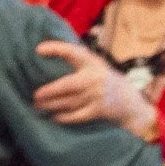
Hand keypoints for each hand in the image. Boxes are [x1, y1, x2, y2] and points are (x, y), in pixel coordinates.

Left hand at [33, 40, 157, 136]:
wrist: (129, 102)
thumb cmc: (105, 81)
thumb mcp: (95, 66)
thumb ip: (78, 62)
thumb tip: (47, 56)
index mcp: (92, 62)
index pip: (72, 52)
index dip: (55, 48)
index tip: (38, 50)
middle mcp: (94, 78)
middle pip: (67, 84)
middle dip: (49, 90)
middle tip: (35, 95)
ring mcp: (97, 96)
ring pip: (69, 101)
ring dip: (52, 105)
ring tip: (38, 106)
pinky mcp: (98, 111)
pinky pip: (77, 116)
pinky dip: (64, 117)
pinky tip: (53, 117)